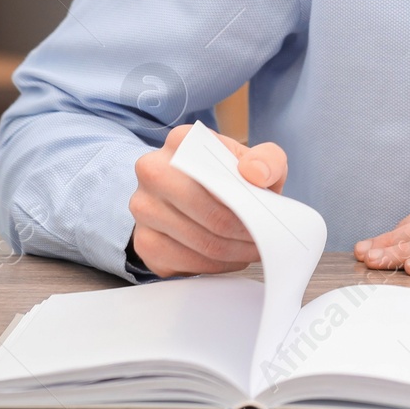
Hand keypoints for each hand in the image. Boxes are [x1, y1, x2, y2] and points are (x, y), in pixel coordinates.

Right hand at [129, 123, 287, 277]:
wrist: (203, 192)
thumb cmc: (233, 176)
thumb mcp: (260, 160)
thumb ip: (268, 159)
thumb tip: (255, 172)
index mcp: (182, 142)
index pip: (220, 182)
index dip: (250, 207)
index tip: (267, 220)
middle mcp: (152, 170)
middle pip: (211, 217)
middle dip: (245, 235)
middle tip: (264, 242)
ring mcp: (142, 207)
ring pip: (200, 244)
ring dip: (233, 254)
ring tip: (251, 249)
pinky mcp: (142, 240)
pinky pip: (184, 264)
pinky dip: (213, 266)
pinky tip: (227, 258)